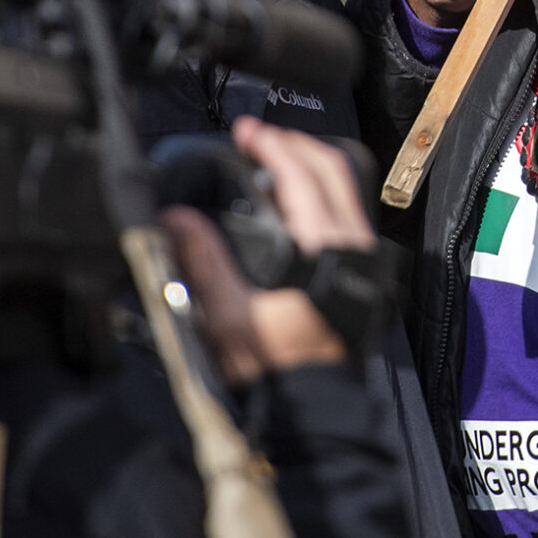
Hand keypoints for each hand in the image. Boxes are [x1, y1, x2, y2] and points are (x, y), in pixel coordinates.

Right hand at [161, 118, 377, 383]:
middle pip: (333, 171)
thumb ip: (202, 261)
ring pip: (344, 189)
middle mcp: (354, 245)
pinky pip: (345, 211)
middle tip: (257, 138)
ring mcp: (364, 256)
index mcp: (325, 249)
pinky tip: (288, 200)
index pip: (303, 177)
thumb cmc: (274, 365)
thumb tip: (174, 218)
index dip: (272, 147)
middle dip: (295, 146)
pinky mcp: (362, 270)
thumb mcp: (227, 315)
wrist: (311, 405)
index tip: (245, 133)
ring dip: (308, 167)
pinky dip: (318, 192)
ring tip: (269, 160)